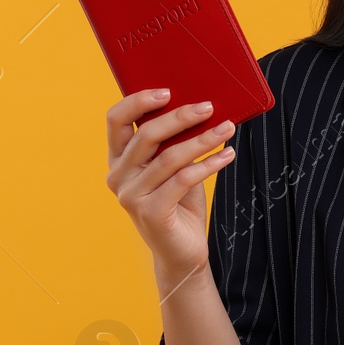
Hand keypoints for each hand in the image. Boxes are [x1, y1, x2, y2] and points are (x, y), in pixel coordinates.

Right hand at [105, 89, 235, 274]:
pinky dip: (208, 164)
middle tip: (209, 106)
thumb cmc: (180, 204)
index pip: (116, 120)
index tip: (168, 91)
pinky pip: (183, 179)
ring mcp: (131, 196)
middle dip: (180, 116)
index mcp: (118, 159)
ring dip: (203, 139)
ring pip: (169, 157)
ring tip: (228, 128)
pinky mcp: (151, 213)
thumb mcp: (173, 167)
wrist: (182, 253)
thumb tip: (198, 105)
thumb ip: (173, 142)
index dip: (138, 101)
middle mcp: (118, 176)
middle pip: (146, 135)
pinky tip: (227, 155)